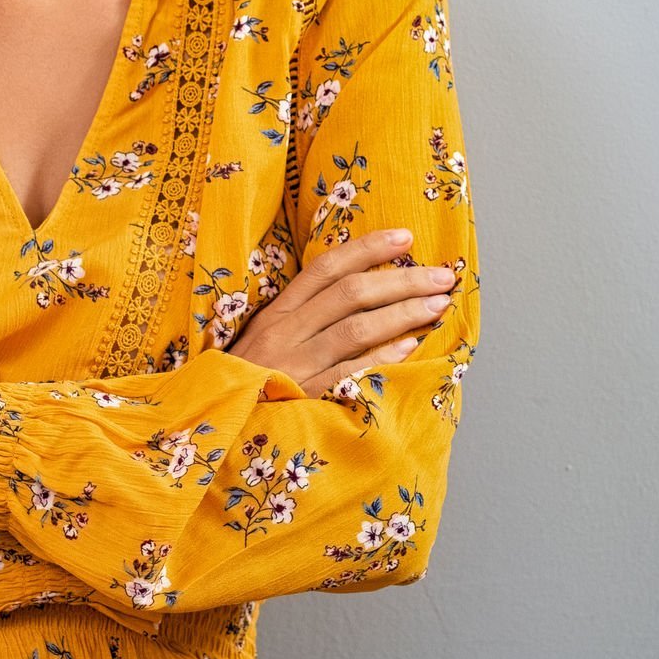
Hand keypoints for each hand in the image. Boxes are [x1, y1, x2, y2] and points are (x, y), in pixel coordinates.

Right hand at [227, 226, 457, 395]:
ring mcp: (294, 364)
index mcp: (278, 311)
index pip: (327, 268)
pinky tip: (410, 347)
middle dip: (402, 280)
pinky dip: (381, 357)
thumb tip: (362, 290)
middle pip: (350, 294)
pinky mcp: (303, 397)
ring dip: (402, 313)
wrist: (215, 421)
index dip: (368, 248)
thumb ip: (305, 315)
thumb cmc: (249, 380)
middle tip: (443, 276)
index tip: (407, 237)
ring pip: (354, 329)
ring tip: (438, 306)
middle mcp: (285, 332)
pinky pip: (348, 372)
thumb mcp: (266, 338)